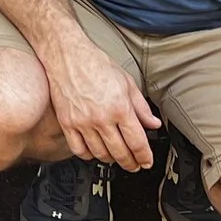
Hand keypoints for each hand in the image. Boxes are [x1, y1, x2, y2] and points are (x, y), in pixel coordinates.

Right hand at [42, 30, 157, 170]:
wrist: (67, 54)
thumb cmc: (95, 63)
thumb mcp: (126, 82)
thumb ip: (141, 106)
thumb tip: (153, 123)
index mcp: (119, 107)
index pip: (137, 142)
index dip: (144, 157)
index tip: (146, 161)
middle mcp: (101, 117)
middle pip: (120, 153)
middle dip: (131, 163)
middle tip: (135, 165)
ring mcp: (82, 122)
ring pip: (100, 154)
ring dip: (112, 160)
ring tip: (117, 158)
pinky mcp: (67, 123)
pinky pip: (79, 150)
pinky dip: (89, 155)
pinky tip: (95, 151)